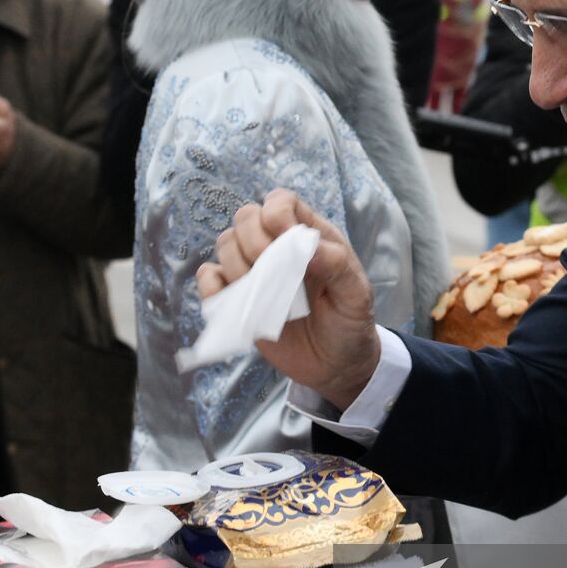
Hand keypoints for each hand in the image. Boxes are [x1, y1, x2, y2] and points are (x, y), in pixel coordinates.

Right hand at [198, 189, 380, 409]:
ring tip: (263, 295)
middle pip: (245, 217)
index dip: (276, 215)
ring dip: (237, 267)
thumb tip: (310, 247)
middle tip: (274, 275)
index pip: (280, 202)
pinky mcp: (237, 297)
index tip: (285, 243)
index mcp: (308, 235)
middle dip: (254, 243)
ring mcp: (254, 271)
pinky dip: (213, 287)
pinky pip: (209, 278)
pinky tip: (237, 303)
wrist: (334, 365)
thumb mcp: (357, 296)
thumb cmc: (349, 323)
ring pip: (225, 244)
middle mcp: (277, 246)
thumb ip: (339, 265)